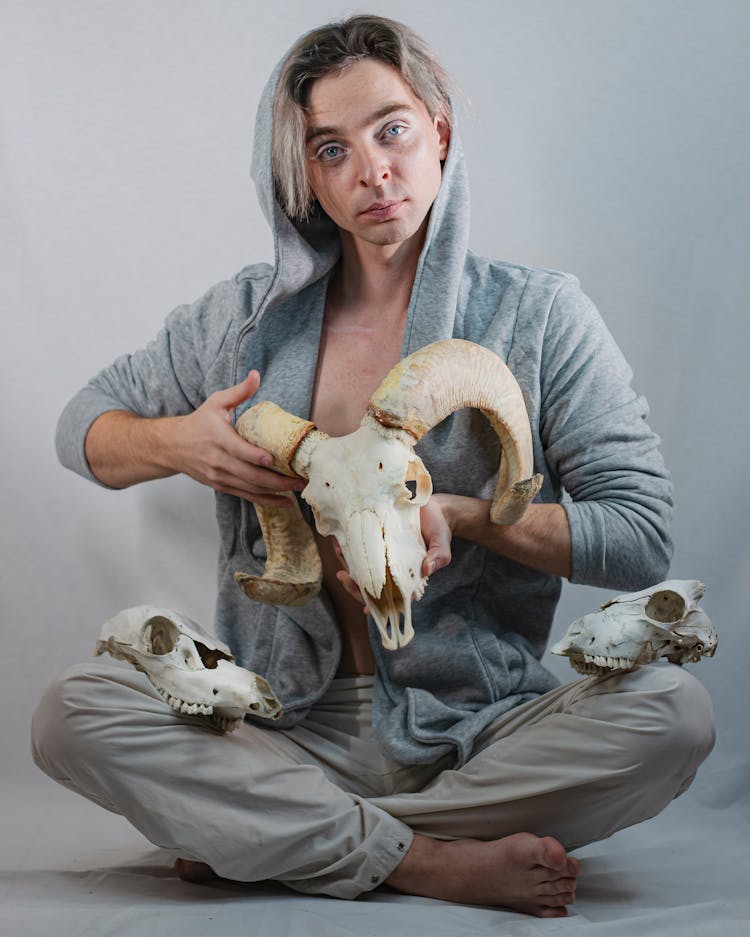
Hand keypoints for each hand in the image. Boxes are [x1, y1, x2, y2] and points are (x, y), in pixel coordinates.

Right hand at [168, 371, 305, 506]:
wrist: (172, 446)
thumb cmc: (198, 423)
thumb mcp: (215, 402)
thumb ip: (239, 391)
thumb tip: (256, 374)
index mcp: (218, 438)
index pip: (240, 450)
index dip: (257, 457)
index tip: (276, 459)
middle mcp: (219, 461)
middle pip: (251, 475)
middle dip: (278, 480)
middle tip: (301, 480)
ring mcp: (220, 476)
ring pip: (251, 489)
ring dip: (276, 492)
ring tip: (299, 491)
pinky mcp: (222, 486)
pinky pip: (246, 496)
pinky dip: (265, 501)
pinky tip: (284, 502)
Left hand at [333, 494, 453, 606]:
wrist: (432, 508)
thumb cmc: (439, 528)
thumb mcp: (442, 542)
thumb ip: (438, 556)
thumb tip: (427, 570)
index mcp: (409, 577)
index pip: (393, 597)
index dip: (379, 605)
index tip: (367, 609)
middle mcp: (393, 570)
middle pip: (372, 586)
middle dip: (355, 586)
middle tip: (343, 576)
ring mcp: (383, 557)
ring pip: (362, 568)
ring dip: (347, 564)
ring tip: (337, 551)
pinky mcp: (376, 542)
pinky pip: (361, 549)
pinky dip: (348, 547)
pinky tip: (339, 540)